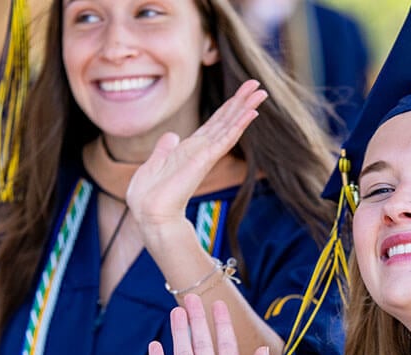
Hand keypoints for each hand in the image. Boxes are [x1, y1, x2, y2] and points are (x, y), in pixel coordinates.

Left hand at [126, 79, 266, 238]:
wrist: (150, 213)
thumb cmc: (149, 195)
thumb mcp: (154, 163)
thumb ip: (164, 148)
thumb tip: (171, 136)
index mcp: (189, 149)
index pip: (213, 124)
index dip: (227, 107)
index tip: (241, 92)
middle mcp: (201, 150)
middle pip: (226, 120)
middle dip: (241, 101)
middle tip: (258, 85)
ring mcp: (205, 155)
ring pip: (229, 126)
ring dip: (245, 108)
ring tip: (261, 93)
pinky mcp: (205, 160)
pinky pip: (225, 139)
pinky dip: (238, 125)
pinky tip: (251, 113)